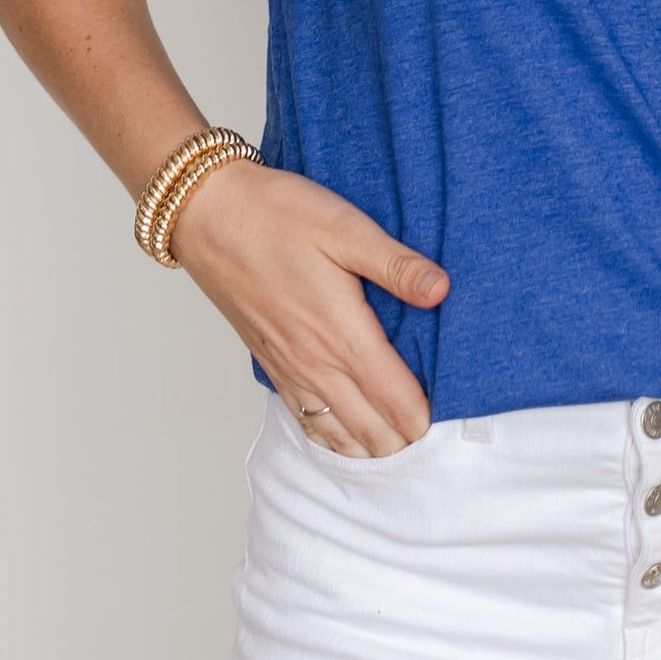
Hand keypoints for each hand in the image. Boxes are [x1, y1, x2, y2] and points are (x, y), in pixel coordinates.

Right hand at [171, 159, 448, 456]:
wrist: (208, 215)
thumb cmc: (276, 214)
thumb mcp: (344, 226)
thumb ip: (395, 264)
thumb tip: (442, 290)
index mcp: (340, 331)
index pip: (393, 399)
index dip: (425, 417)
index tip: (452, 418)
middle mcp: (314, 362)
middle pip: (370, 429)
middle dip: (404, 438)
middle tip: (436, 434)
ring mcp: (288, 368)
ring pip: (337, 433)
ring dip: (371, 445)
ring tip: (401, 444)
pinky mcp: (270, 364)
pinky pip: (305, 420)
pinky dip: (333, 436)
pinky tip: (348, 434)